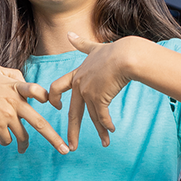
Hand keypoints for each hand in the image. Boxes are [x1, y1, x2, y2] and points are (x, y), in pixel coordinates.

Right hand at [0, 66, 68, 153]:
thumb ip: (13, 74)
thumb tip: (25, 80)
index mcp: (16, 86)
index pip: (39, 92)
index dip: (49, 99)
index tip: (57, 108)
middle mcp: (15, 101)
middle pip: (39, 123)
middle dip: (54, 138)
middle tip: (65, 150)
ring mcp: (6, 115)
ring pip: (22, 135)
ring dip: (23, 145)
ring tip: (22, 149)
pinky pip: (7, 139)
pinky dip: (6, 142)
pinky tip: (1, 140)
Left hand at [47, 34, 133, 148]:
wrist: (126, 55)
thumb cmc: (115, 51)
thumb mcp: (95, 48)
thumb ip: (82, 44)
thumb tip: (69, 34)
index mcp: (77, 74)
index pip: (57, 87)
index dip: (54, 97)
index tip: (56, 107)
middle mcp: (80, 85)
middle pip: (73, 113)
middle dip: (73, 131)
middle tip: (71, 146)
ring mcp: (88, 92)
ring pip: (92, 117)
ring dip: (100, 131)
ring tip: (104, 143)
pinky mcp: (99, 97)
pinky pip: (102, 116)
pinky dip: (107, 125)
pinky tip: (112, 131)